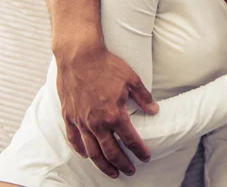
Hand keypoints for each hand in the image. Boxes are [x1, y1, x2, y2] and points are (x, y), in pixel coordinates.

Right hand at [55, 46, 158, 177]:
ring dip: (103, 164)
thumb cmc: (107, 65)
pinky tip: (87, 156)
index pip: (130, 139)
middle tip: (130, 171)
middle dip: (122, 163)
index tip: (146, 157)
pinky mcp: (69, 117)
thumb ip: (143, 97)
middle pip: (111, 152)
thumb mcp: (132, 78)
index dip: (139, 150)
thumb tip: (154, 110)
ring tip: (112, 172)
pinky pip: (74, 140)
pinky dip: (81, 151)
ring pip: (92, 151)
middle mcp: (97, 122)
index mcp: (114, 114)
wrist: (79, 56)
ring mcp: (81, 121)